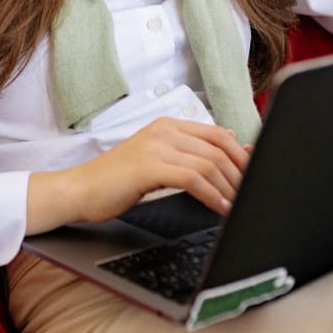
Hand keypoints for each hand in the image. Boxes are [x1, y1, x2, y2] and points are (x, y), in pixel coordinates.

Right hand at [26, 118, 249, 233]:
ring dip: (228, 187)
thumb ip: (188, 152)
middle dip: (239, 173)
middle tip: (250, 193)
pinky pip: (193, 178)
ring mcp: (156, 146)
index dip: (241, 155)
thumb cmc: (115, 180)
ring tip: (236, 205)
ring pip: (209, 163)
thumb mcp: (155, 159)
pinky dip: (212, 195)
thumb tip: (232, 142)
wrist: (79, 189)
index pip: (218, 134)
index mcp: (167, 125)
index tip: (253, 175)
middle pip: (218, 148)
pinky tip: (218, 207)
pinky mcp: (149, 166)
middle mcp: (164, 130)